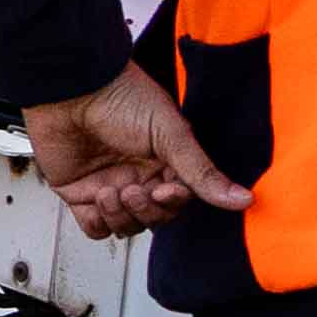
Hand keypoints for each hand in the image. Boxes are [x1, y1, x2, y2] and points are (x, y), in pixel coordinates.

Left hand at [18, 66, 250, 238]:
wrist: (71, 88)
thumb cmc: (121, 97)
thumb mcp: (170, 134)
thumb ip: (202, 172)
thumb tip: (244, 200)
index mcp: (166, 162)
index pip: (179, 200)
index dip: (173, 202)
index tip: (167, 189)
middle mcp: (139, 176)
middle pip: (155, 218)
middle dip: (146, 210)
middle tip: (133, 190)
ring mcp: (109, 186)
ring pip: (126, 227)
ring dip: (121, 217)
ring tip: (109, 191)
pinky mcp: (79, 193)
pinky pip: (94, 227)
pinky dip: (98, 223)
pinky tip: (97, 201)